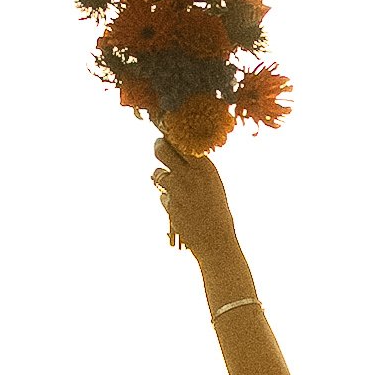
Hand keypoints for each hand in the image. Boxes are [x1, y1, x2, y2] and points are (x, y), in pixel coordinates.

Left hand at [152, 144, 238, 258]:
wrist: (216, 241)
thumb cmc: (217, 211)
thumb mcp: (213, 183)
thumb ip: (196, 167)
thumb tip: (178, 151)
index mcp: (205, 166)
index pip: (181, 140)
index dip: (172, 134)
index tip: (169, 132)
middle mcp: (189, 174)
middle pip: (161, 149)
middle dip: (158, 147)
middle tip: (159, 147)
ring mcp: (177, 190)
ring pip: (158, 173)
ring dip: (162, 177)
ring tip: (177, 188)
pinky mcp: (169, 204)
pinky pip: (162, 195)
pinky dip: (168, 199)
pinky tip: (182, 209)